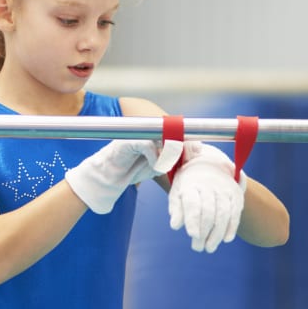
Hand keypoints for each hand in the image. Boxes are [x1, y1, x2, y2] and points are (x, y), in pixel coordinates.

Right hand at [65, 139, 182, 213]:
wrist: (110, 177)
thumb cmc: (133, 170)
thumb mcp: (158, 165)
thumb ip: (172, 159)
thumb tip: (193, 154)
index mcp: (154, 134)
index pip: (176, 131)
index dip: (189, 140)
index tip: (196, 152)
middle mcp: (146, 131)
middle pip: (172, 131)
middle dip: (183, 146)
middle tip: (187, 158)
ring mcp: (137, 134)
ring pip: (161, 137)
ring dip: (170, 152)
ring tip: (170, 164)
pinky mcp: (128, 141)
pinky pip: (147, 145)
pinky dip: (154, 157)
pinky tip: (155, 166)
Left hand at [168, 142, 246, 252]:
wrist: (209, 165)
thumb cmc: (188, 184)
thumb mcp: (177, 192)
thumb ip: (176, 208)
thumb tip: (175, 226)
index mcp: (191, 185)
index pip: (193, 203)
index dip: (193, 220)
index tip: (193, 235)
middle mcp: (209, 186)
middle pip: (209, 211)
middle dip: (204, 232)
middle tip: (198, 248)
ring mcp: (224, 190)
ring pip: (223, 214)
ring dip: (217, 233)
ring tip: (210, 248)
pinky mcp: (236, 194)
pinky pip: (235, 213)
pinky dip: (232, 227)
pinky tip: (226, 239)